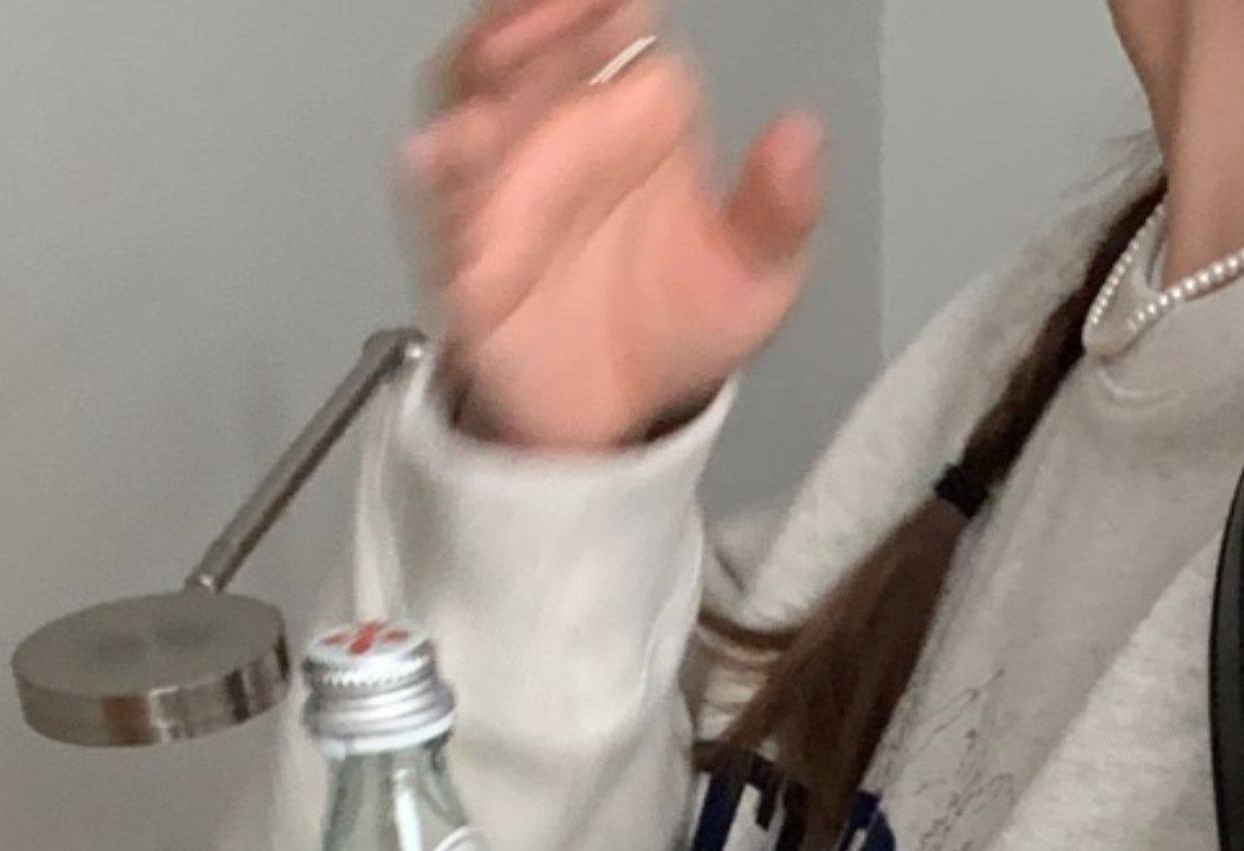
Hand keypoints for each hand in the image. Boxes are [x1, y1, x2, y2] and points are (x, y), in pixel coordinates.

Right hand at [414, 1, 824, 454]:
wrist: (619, 416)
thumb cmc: (678, 325)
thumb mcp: (755, 276)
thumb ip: (778, 211)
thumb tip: (801, 138)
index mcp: (635, 110)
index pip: (612, 22)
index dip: (603, 3)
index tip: (625, 3)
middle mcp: (562, 127)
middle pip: (527, 37)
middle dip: (538, 18)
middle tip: (568, 13)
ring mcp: (505, 177)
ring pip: (470, 92)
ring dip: (486, 73)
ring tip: (506, 60)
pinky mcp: (464, 240)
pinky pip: (442, 194)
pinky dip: (442, 171)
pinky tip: (447, 150)